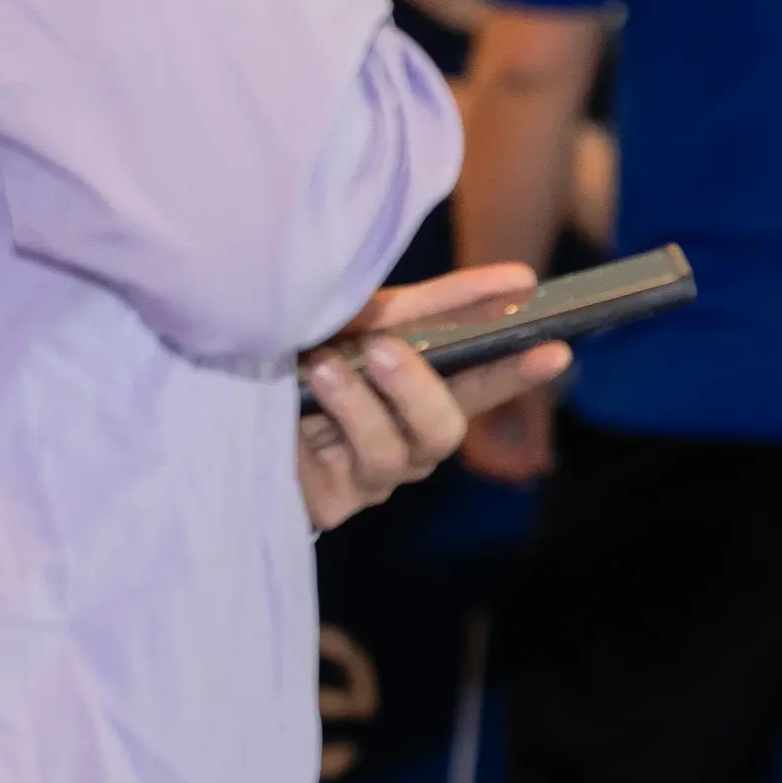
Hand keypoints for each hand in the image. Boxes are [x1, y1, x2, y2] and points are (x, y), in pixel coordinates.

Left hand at [298, 265, 571, 531]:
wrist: (226, 393)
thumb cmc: (310, 352)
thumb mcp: (369, 320)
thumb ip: (436, 304)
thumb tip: (519, 278)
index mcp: (426, 398)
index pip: (485, 385)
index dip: (519, 372)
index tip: (555, 348)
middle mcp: (409, 443)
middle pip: (446, 429)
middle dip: (420, 389)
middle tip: (384, 349)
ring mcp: (372, 478)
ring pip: (395, 452)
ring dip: (360, 405)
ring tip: (322, 366)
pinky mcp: (330, 504)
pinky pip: (343, 473)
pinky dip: (323, 432)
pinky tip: (301, 403)